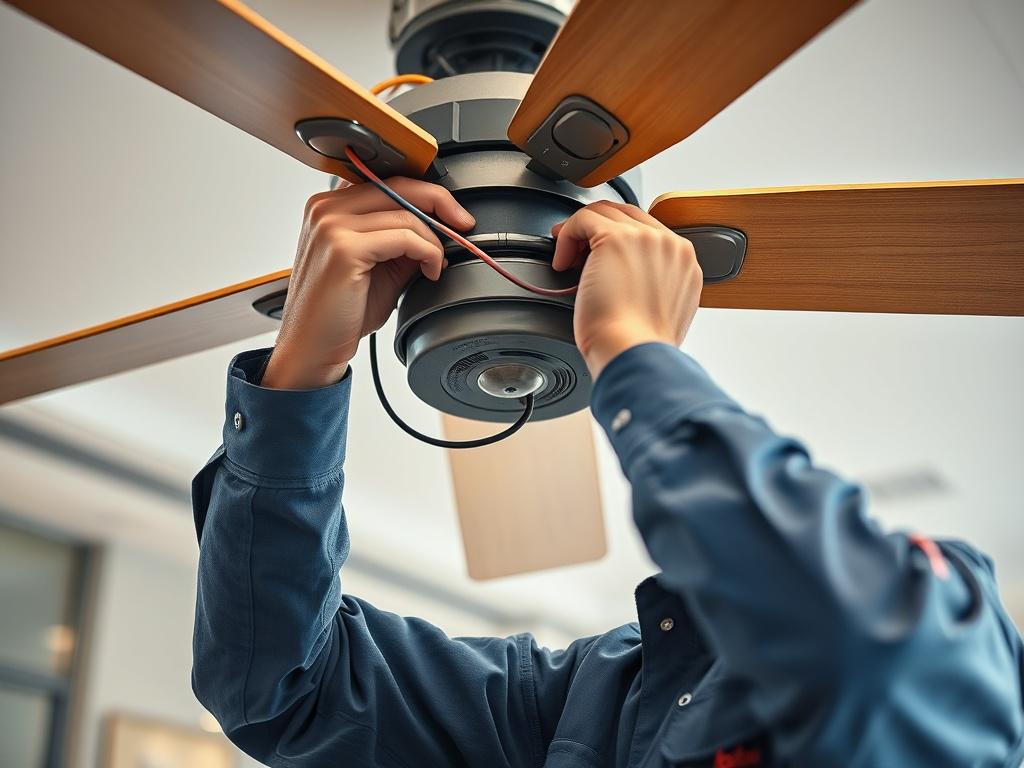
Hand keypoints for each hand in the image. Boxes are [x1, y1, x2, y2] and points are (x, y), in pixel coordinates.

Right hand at [262, 179, 473, 389]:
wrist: (313, 348)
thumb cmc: (340, 314)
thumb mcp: (380, 268)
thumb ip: (403, 242)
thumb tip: (440, 228)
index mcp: (329, 207)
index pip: (386, 181)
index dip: (425, 193)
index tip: (452, 213)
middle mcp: (326, 209)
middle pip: (398, 186)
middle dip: (440, 203)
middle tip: (463, 225)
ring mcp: (331, 225)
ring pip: (406, 212)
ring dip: (434, 240)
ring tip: (435, 266)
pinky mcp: (344, 247)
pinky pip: (405, 237)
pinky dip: (428, 252)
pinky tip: (429, 272)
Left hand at [551, 201, 702, 378]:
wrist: (635, 353)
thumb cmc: (640, 346)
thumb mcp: (660, 313)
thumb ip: (652, 287)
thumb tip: (623, 281)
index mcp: (683, 263)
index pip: (647, 233)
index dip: (616, 240)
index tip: (595, 258)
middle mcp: (669, 245)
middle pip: (627, 216)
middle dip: (597, 231)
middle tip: (575, 253)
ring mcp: (645, 238)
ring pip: (605, 213)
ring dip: (580, 233)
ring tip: (566, 259)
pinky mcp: (616, 238)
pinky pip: (583, 219)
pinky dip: (566, 237)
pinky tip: (561, 263)